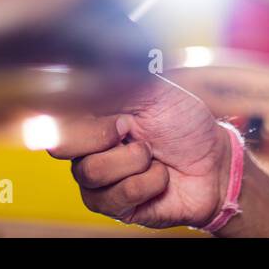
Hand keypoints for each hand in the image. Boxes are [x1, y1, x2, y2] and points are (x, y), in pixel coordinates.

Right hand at [47, 74, 231, 228]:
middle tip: (131, 128)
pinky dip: (148, 181)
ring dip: (134, 159)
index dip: (76, 111)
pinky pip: (117, 196)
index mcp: (88, 114)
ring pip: (91, 171)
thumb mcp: (151, 89)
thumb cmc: (182, 121)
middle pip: (61, 145)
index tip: (112, 109)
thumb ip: (115, 75)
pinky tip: (160, 175)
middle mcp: (86, 147)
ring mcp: (97, 179)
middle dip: (104, 134)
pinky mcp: (114, 206)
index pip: (53, 113)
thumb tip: (87, 62)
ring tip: (152, 154)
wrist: (214, 160)